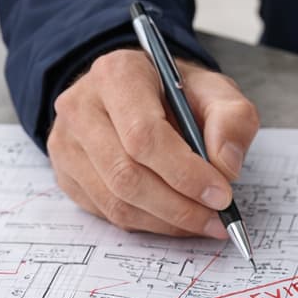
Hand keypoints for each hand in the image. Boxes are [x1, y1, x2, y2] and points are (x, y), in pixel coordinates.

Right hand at [48, 48, 259, 235]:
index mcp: (118, 74)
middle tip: (216, 219)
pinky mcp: (65, 173)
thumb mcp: (214, 90)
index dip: (184, 173)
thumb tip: (225, 166)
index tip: (221, 195)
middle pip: (126, 174)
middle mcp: (81, 106)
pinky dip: (148, 223)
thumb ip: (232, 120)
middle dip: (178, 206)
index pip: (144, 135)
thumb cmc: (175, 93)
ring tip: (201, 222)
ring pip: (115, 201)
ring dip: (165, 221)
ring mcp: (66, 142)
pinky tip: (173, 216)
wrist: (138, 93)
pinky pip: (107, 213)